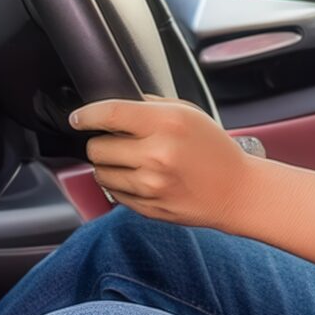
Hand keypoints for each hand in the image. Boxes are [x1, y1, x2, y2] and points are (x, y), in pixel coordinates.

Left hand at [71, 97, 266, 230]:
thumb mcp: (189, 113)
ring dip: (108, 166)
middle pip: (97, 147)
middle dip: (102, 142)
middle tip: (119, 142)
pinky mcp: (148, 208)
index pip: (110, 114)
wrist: (236, 191)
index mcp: (166, 123)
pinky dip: (120, 185)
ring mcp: (151, 185)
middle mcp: (156, 154)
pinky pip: (113, 194)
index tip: (77, 117)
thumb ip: (150, 106)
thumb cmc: (214, 149)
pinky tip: (142, 178)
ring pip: (100, 173)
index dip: (87, 115)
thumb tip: (115, 106)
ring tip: (132, 161)